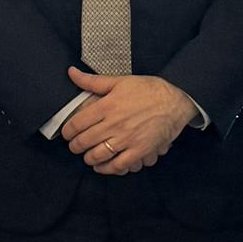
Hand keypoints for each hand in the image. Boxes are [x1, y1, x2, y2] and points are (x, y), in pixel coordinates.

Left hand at [62, 68, 195, 173]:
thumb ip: (93, 81)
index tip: (67, 134)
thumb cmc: (149, 90)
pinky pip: (117, 165)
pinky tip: (101, 166)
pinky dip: (106, 168)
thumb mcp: (120, 81)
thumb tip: (72, 73)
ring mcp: (127, 139)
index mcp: (107, 105)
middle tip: (75, 146)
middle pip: (84, 141)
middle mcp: (114, 123)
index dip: (67, 131)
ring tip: (87, 155)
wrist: (175, 101)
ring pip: (97, 155)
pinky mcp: (139, 150)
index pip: (77, 123)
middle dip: (75, 146)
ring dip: (88, 158)